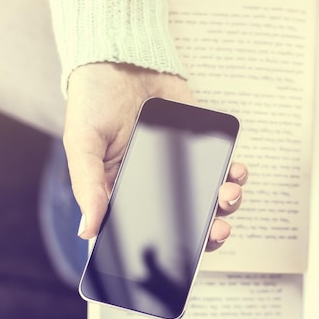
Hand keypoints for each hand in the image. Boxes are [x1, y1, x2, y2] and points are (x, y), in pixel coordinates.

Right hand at [63, 62, 246, 250]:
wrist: (122, 58)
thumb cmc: (94, 101)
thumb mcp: (83, 144)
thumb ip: (88, 187)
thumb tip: (87, 231)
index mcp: (124, 194)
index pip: (149, 232)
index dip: (170, 250)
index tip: (187, 260)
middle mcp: (155, 186)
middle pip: (187, 221)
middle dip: (208, 232)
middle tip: (218, 231)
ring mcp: (181, 167)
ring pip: (210, 198)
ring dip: (226, 203)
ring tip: (228, 194)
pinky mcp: (200, 146)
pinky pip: (222, 167)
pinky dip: (233, 173)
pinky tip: (235, 171)